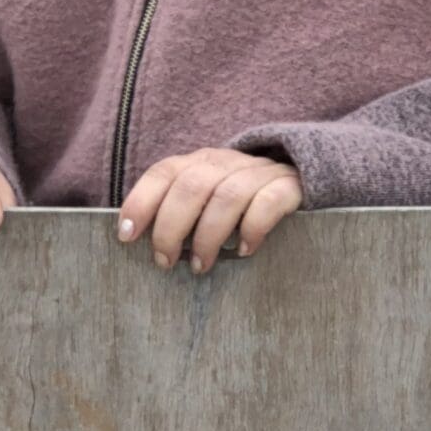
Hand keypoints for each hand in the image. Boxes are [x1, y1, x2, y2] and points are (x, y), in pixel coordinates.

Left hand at [116, 146, 302, 274]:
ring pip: (226, 196)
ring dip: (208, 236)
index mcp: (200, 163)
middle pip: (191, 187)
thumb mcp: (208, 199)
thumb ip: (180, 210)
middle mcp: (227, 162)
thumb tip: (136, 241)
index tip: (126, 236)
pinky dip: (252, 227)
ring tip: (202, 267)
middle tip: (166, 262)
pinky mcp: (290, 186)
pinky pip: (268, 202)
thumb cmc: (244, 203)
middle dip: (171, 228)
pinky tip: (244, 250)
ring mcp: (260, 172)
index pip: (163, 172)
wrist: (305, 180)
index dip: (141, 202)